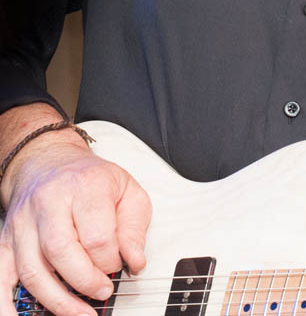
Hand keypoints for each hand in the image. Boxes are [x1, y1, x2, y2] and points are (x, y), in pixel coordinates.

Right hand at [0, 138, 150, 315]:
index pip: (97, 235)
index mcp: (85, 186)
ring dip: (58, 300)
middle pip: (62, 251)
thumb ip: (134, 228)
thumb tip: (135, 263)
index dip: (111, 260)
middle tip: (102, 291)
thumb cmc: (90, 179)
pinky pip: (1, 277)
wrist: (49, 161)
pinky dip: (6, 305)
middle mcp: (50, 202)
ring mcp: (24, 223)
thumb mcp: (126, 190)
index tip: (118, 264)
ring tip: (80, 312)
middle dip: (85, 281)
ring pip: (34, 269)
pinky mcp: (7, 241)